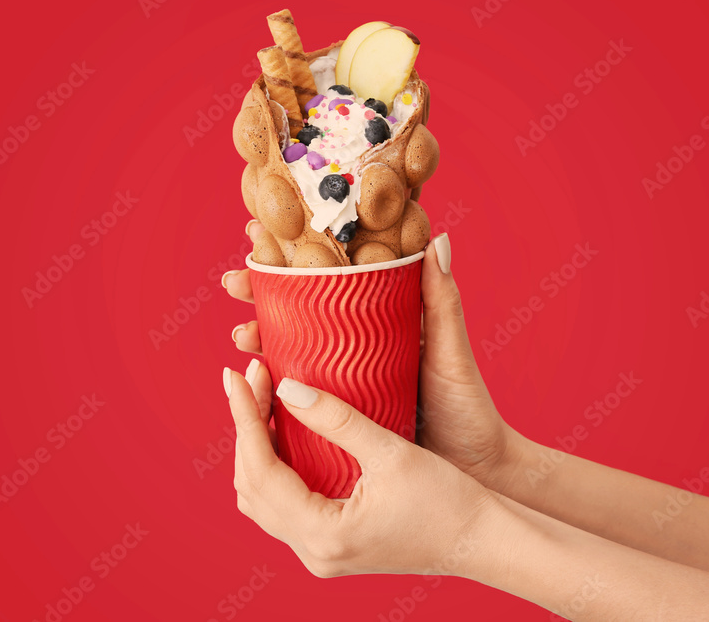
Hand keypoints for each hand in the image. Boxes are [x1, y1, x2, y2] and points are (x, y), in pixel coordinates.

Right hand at [223, 223, 522, 491]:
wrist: (475, 472)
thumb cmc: (467, 406)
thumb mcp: (449, 350)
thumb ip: (442, 301)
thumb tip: (437, 237)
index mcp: (378, 323)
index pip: (327, 281)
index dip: (292, 260)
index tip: (260, 236)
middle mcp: (354, 350)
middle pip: (296, 314)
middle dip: (259, 297)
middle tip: (233, 285)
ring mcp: (342, 385)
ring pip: (289, 353)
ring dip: (259, 340)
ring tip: (241, 337)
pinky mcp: (336, 421)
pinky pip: (298, 400)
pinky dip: (272, 390)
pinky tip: (254, 385)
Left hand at [223, 362, 495, 577]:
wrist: (483, 540)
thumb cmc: (449, 499)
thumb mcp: (392, 452)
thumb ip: (336, 419)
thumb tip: (285, 387)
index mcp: (323, 533)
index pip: (260, 468)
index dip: (243, 416)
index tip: (235, 373)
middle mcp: (313, 551)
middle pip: (251, 483)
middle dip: (246, 426)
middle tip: (252, 373)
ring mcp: (320, 553)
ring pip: (262, 497)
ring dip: (256, 447)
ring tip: (261, 397)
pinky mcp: (331, 545)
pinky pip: (282, 504)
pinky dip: (274, 466)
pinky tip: (283, 431)